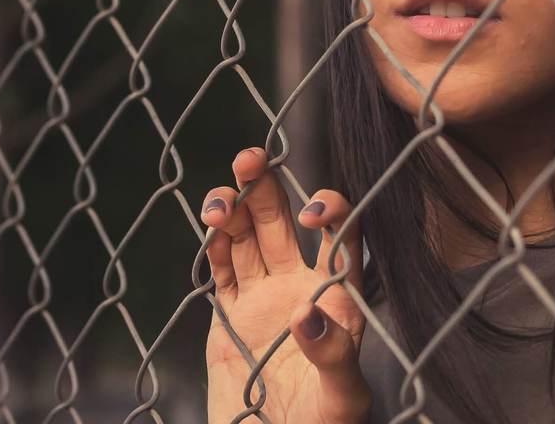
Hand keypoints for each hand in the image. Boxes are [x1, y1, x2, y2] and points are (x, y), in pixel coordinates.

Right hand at [202, 147, 370, 422]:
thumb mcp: (342, 397)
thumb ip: (333, 355)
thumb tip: (307, 314)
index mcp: (338, 296)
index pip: (341, 237)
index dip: (332, 212)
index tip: (313, 214)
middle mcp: (301, 285)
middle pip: (283, 221)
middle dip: (267, 186)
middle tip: (250, 157)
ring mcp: (263, 296)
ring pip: (247, 236)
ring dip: (234, 208)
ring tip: (219, 201)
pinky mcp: (231, 313)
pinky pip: (222, 269)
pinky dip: (215, 245)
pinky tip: (212, 228)